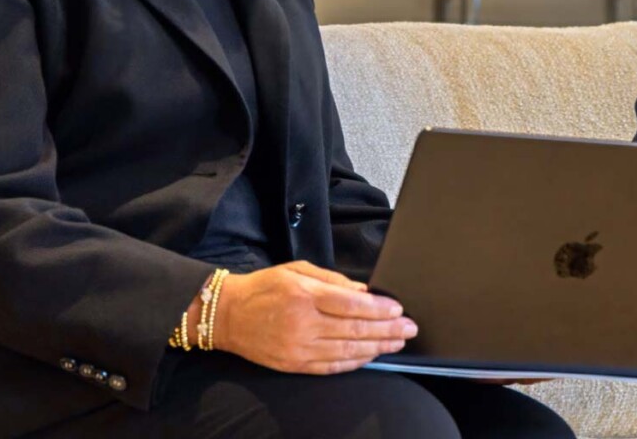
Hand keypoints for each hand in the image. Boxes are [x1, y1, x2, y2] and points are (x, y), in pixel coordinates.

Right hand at [207, 261, 417, 374]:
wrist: (227, 315)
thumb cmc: (264, 287)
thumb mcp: (297, 270)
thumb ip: (333, 281)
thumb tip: (364, 292)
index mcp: (304, 295)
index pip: (352, 305)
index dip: (379, 309)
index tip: (398, 309)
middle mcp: (303, 324)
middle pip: (355, 330)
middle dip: (388, 330)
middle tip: (409, 329)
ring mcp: (298, 348)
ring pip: (347, 350)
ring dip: (377, 347)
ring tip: (397, 343)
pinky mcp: (294, 364)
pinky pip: (331, 366)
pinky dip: (355, 362)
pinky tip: (371, 356)